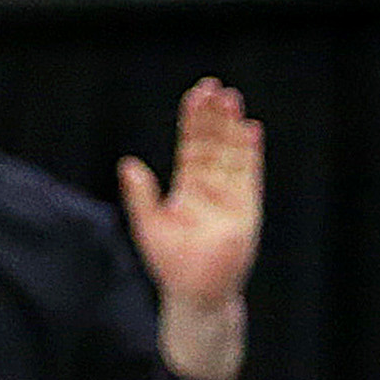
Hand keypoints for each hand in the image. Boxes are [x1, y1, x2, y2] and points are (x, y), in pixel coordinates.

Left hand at [120, 78, 259, 316]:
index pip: (192, 145)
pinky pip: (250, 176)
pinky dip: (250, 153)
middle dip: (214, 116)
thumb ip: (140, 194)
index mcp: (187, 187)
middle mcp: (211, 187)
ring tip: (232, 99)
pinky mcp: (246, 210)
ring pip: (232, 153)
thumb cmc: (171, 262)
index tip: (195, 95)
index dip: (193, 121)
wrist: (195, 292)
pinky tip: (251, 130)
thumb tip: (128, 163)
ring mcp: (231, 196)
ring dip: (232, 127)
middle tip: (214, 87)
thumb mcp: (148, 224)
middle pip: (214, 143)